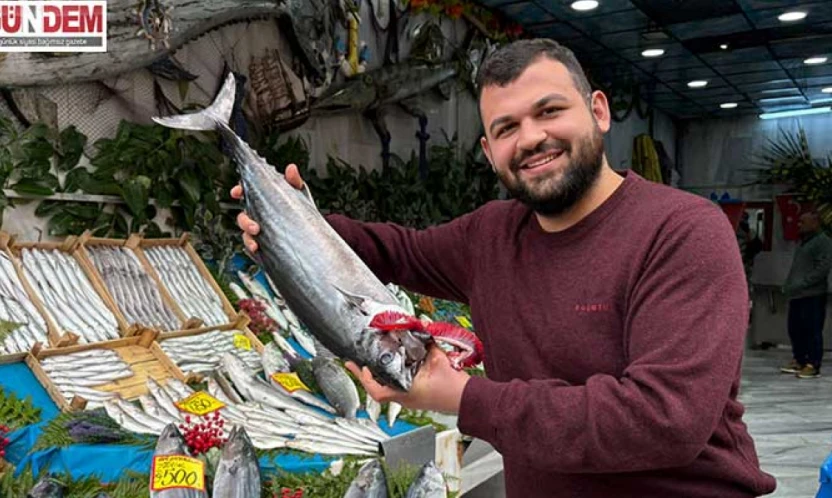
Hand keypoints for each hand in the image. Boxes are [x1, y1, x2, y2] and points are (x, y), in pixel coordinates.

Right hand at [231, 164, 304, 252]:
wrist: (311, 234)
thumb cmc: (300, 210)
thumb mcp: (298, 194)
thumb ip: (294, 182)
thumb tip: (291, 169)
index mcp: (263, 201)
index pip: (246, 194)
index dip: (238, 191)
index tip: (236, 192)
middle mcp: (258, 216)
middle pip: (242, 217)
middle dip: (244, 222)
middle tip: (255, 227)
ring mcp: (260, 232)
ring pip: (246, 234)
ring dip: (248, 238)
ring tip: (256, 243)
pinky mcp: (264, 245)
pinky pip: (253, 247)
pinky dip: (252, 249)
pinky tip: (257, 250)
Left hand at [346, 346, 470, 414]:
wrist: (468, 399)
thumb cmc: (453, 387)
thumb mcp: (438, 360)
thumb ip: (428, 342)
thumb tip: (422, 326)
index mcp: (406, 392)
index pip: (377, 391)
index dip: (365, 379)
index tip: (360, 366)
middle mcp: (405, 399)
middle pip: (379, 390)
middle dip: (367, 377)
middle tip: (355, 364)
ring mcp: (410, 400)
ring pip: (388, 390)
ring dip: (379, 378)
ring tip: (370, 365)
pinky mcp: (417, 398)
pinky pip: (399, 389)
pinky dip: (393, 379)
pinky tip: (395, 368)